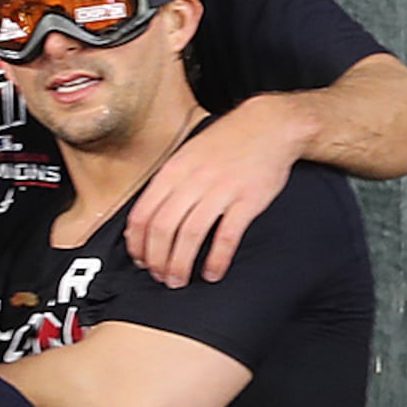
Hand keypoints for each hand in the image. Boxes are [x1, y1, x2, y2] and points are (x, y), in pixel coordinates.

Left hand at [123, 98, 307, 286]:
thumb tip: (145, 219)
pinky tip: (212, 273)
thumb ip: (166, 184)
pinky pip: (227, 236)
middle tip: (158, 277)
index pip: (143, 214)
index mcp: (173, 171)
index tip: (139, 260)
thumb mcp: (186, 155)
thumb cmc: (225, 143)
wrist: (269, 126)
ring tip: (178, 280)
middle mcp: (193, 181)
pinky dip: (216, 259)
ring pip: (190, 235)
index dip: (137, 243)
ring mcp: (221, 190)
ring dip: (180, 264)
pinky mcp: (248, 200)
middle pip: (163, 228)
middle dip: (156, 259)